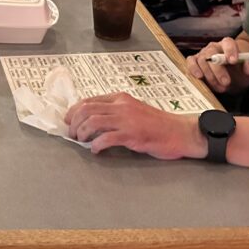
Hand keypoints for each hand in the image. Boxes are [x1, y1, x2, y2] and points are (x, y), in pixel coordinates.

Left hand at [64, 92, 204, 158]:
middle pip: (87, 109)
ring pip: (93, 121)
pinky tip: (95, 150)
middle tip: (72, 134)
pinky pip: (107, 138)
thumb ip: (115, 113)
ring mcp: (127, 119)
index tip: (68, 121)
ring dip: (82, 132)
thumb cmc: (157, 124)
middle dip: (74, 122)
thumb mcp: (133, 111)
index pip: (89, 100)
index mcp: (120, 98)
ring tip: (81, 141)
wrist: (180, 132)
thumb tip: (92, 122)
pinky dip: (96, 145)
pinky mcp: (132, 134)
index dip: (74, 111)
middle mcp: (122, 105)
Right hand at [186, 38, 248, 94]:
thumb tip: (248, 65)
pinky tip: (199, 77)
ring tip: (220, 87)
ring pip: (202, 61)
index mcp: (228, 45)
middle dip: (218, 69)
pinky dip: (193, 69)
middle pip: (212, 53)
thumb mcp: (248, 73)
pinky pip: (191, 62)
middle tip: (226, 82)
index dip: (230, 51)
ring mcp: (202, 54)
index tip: (234, 61)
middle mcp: (213, 47)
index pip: (228, 43)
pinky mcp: (194, 62)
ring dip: (210, 76)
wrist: (230, 79)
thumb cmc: (239, 73)